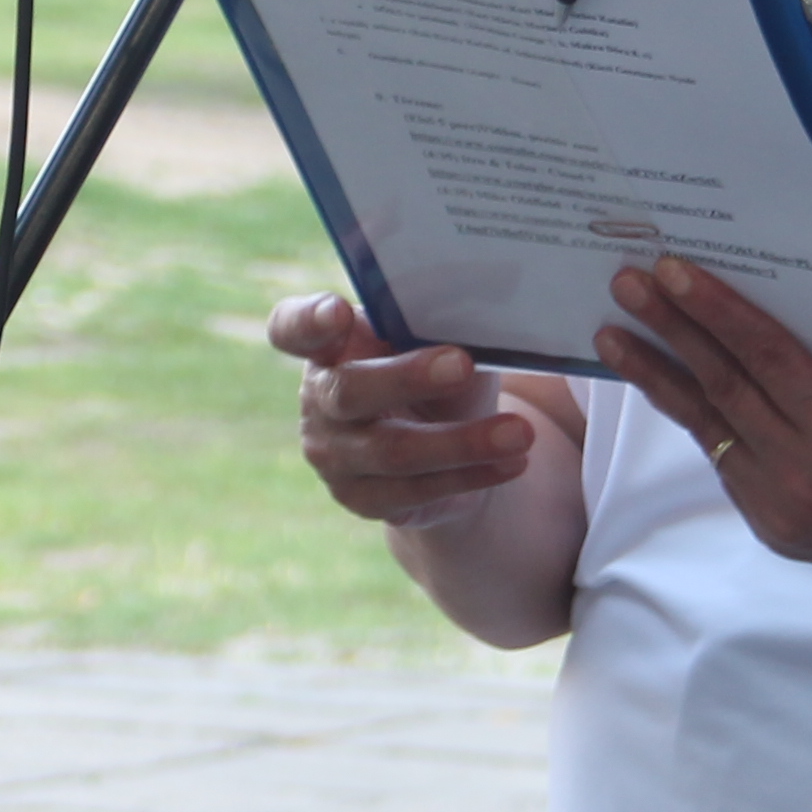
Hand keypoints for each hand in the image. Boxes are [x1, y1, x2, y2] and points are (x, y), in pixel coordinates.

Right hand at [270, 293, 532, 529]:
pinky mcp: (362, 498)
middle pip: (349, 390)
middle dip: (407, 378)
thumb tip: (483, 320)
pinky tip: (513, 462)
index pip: (292, 328)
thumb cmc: (437, 374)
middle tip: (462, 364)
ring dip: (462, 442)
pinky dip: (472, 474)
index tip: (337, 312)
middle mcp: (320, 398)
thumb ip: (443, 328)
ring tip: (519, 433)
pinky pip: (417, 491)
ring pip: (393, 451)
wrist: (441, 448)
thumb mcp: (439, 342)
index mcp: (329, 344)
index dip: (307, 321)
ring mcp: (334, 454)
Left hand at [595, 257, 811, 613]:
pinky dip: (696, 416)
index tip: (672, 271)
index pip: (768, 358)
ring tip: (612, 334)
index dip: (717, 311)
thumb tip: (778, 301)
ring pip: (708, 427)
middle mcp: (806, 475)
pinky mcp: (768, 526)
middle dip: (670, 330)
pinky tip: (666, 382)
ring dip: (656, 376)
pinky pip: (724, 459)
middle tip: (626, 284)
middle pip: (724, 387)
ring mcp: (780, 508)